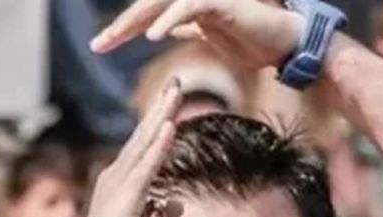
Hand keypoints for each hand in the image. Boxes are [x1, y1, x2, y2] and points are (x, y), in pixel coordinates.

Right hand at [74, 80, 183, 216]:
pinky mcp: (126, 197)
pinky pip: (146, 167)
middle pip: (143, 137)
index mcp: (122, 182)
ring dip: (161, 117)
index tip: (172, 101)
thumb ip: (160, 212)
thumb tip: (176, 202)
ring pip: (144, 144)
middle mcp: (117, 176)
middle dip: (160, 109)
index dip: (159, 123)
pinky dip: (158, 146)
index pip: (145, 147)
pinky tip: (169, 126)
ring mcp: (120, 185)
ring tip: (175, 93)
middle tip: (175, 83)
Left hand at [91, 0, 304, 71]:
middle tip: (99, 44)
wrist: (283, 44)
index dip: (123, 29)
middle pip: (148, 7)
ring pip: (162, 3)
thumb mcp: (212, 38)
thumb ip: (189, 29)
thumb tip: (167, 29)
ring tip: (116, 38)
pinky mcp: (221, 2)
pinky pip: (189, 7)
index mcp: (187, 6)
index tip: (101, 46)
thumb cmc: (252, 41)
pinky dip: (169, 21)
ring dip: (136, 21)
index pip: (148, 15)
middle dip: (121, 26)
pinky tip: (152, 37)